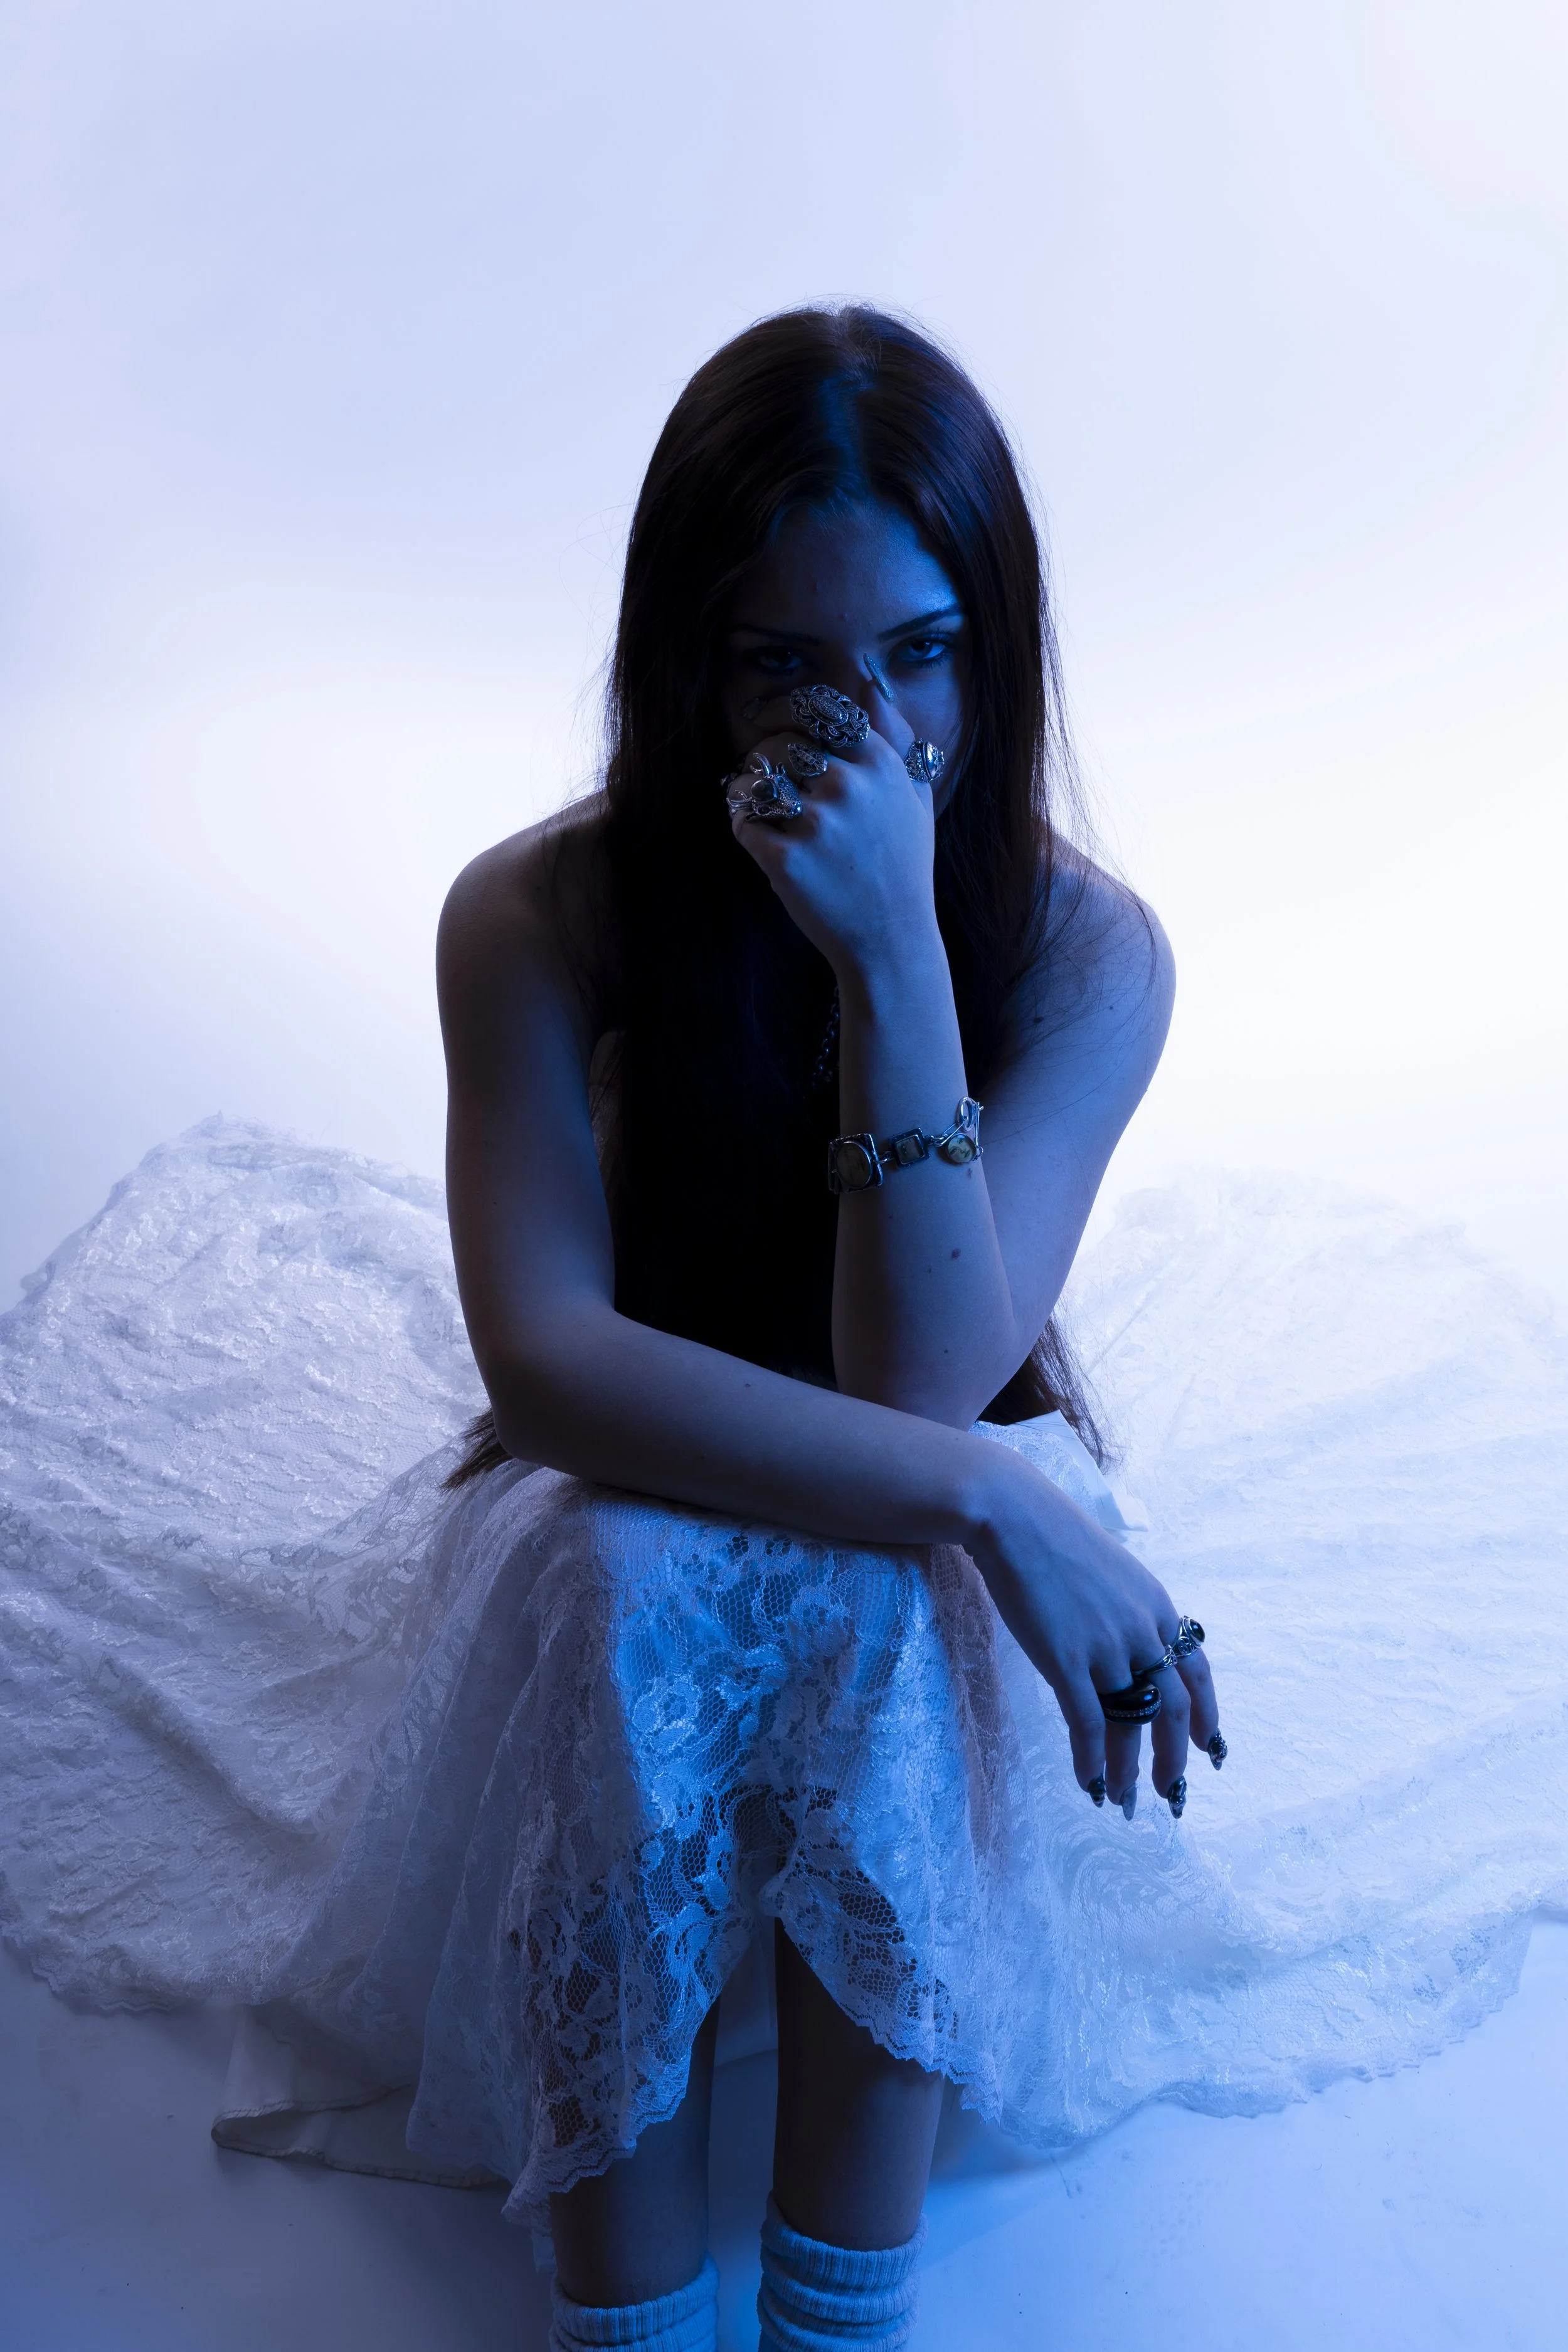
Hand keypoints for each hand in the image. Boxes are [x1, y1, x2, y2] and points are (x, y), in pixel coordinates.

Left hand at [724, 683, 941, 979]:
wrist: (892, 938)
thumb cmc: (903, 867)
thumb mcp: (915, 797)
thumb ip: (894, 739)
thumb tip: (867, 685)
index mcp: (879, 765)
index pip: (819, 712)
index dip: (786, 712)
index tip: (767, 720)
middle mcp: (848, 786)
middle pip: (781, 745)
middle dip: (765, 758)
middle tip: (763, 776)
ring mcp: (816, 823)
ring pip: (756, 781)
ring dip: (747, 790)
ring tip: (755, 805)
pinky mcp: (785, 859)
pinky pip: (744, 823)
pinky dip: (744, 827)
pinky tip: (758, 837)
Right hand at [967, 1446, 1222, 1816]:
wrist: (1015, 1516)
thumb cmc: (1054, 1537)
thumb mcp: (1112, 1570)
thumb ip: (1129, 1611)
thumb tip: (1134, 1648)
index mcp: (1156, 1607)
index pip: (1196, 1671)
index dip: (1206, 1715)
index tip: (1210, 1749)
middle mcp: (1141, 1631)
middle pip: (1170, 1708)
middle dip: (1172, 1758)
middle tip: (1168, 1792)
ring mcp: (1105, 1647)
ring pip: (1128, 1723)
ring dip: (1126, 1768)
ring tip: (1121, 1799)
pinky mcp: (1066, 1660)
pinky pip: (1087, 1724)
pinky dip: (1091, 1759)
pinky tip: (1087, 1782)